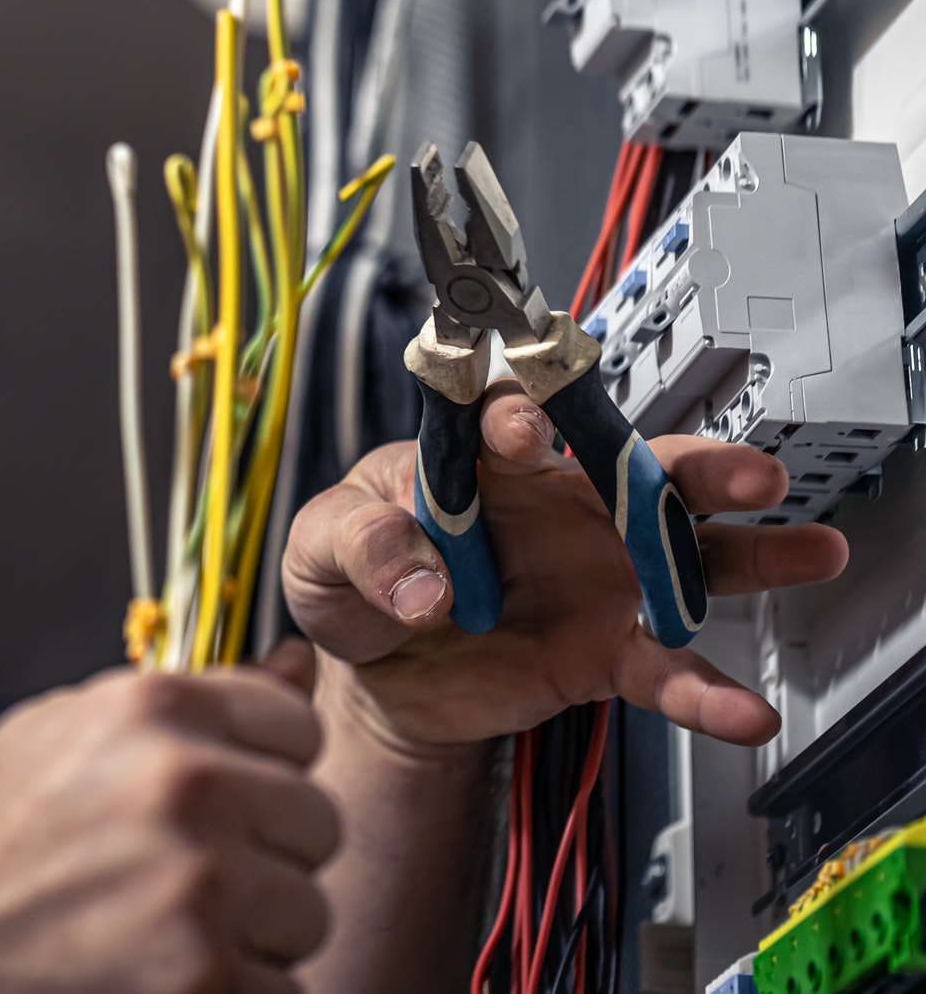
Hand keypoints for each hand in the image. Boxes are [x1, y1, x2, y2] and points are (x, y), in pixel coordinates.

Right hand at [0, 644, 336, 993]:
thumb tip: (297, 663)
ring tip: (175, 926)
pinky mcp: (206, 980)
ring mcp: (201, 889)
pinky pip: (285, 987)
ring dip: (256, 930)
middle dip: (267, 852)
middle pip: (317, 819)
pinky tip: (171, 973)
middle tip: (193, 873)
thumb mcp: (69, 731)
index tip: (227, 798)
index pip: (297, 726)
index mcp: (154, 709)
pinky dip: (239, 991)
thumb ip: (192, 697)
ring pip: (307, 909)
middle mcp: (187, 787)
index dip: (265, 767)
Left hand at [284, 381, 847, 748]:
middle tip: (745, 470)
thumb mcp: (320, 548)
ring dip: (749, 554)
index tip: (519, 429)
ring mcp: (592, 578)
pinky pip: (662, 669)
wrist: (375, 670)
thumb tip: (417, 586)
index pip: (512, 423)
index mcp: (482, 462)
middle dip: (697, 466)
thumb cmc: (354, 575)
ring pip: (683, 558)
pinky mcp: (600, 651)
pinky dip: (703, 692)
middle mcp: (556, 507)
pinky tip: (742, 711)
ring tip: (812, 549)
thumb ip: (360, 546)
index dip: (519, 420)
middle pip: (637, 472)